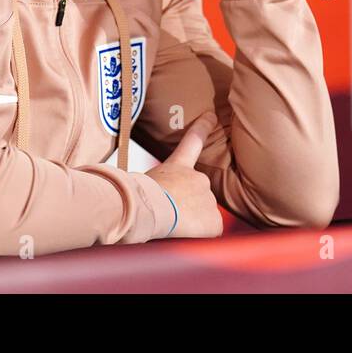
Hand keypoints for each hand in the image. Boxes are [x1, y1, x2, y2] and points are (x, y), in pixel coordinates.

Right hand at [144, 111, 223, 238]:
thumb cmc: (136, 197)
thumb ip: (153, 182)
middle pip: (197, 192)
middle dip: (188, 203)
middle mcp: (198, 178)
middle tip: (169, 212)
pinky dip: (200, 235)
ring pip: (203, 213)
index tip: (211, 117)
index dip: (202, 128)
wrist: (149, 208)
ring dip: (191, 220)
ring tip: (172, 224)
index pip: (193, 142)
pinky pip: (210, 231)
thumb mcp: (142, 180)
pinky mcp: (215, 221)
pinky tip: (186, 235)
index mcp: (178, 166)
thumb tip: (141, 190)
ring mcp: (209, 199)